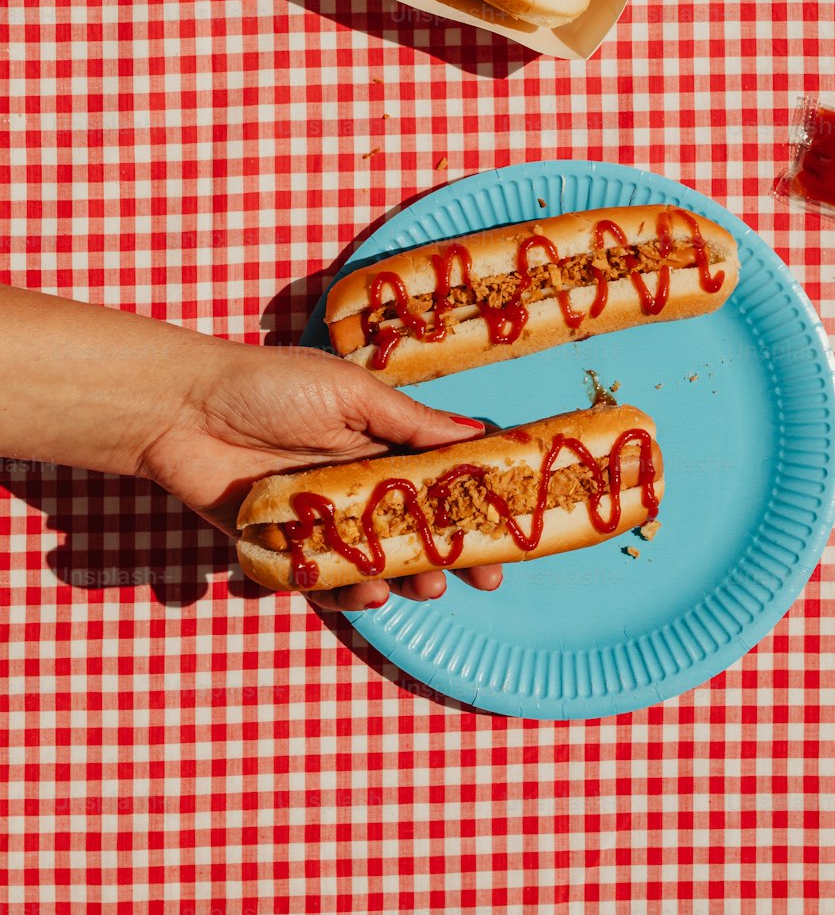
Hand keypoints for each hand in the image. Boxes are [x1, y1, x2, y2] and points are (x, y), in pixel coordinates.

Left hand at [135, 340, 503, 612]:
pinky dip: (342, 592)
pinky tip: (358, 593)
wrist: (183, 408)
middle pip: (413, 529)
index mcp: (377, 440)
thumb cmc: (268, 385)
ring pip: (373, 562)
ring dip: (401, 580)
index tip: (507, 535)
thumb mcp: (351, 393)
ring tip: (418, 587)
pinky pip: (321, 579)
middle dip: (448, 556)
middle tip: (474, 578)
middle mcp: (354, 482)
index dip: (472, 507)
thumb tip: (479, 438)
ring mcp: (319, 518)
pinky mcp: (281, 547)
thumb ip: (411, 422)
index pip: (438, 478)